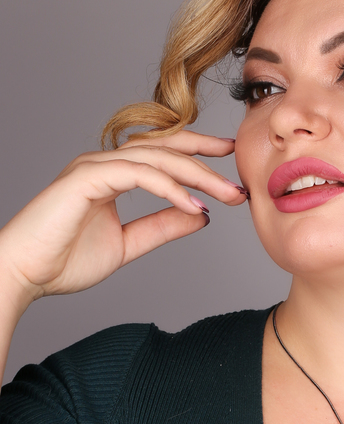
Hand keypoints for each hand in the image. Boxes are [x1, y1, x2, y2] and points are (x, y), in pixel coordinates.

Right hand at [0, 131, 246, 303]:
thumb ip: (161, 226)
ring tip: (226, 194)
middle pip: (165, 149)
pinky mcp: (86, 178)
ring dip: (196, 176)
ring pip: (156, 159)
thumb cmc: (64, 261)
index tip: (229, 163)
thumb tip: (199, 214)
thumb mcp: (128, 244)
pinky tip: (192, 203)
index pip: (162, 155)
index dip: (197, 155)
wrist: (25, 274)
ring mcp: (94, 167)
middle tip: (239, 173)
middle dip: (206, 159)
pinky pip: (137, 174)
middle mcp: (105, 163)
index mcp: (113, 174)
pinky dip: (168, 188)